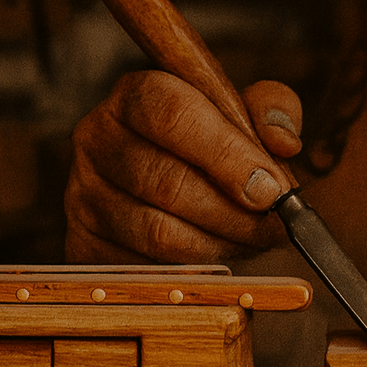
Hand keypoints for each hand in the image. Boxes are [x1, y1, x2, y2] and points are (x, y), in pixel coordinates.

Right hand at [64, 71, 302, 263]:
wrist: (166, 189)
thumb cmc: (210, 146)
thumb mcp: (244, 113)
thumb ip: (272, 110)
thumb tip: (283, 142)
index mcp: (135, 95)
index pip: (173, 114)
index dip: (228, 154)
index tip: (273, 188)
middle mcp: (97, 139)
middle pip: (167, 182)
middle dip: (235, 214)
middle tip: (275, 227)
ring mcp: (83, 194)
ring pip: (158, 233)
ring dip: (220, 245)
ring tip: (252, 241)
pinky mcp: (84, 242)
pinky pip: (144, 269)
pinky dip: (192, 270)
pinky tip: (218, 256)